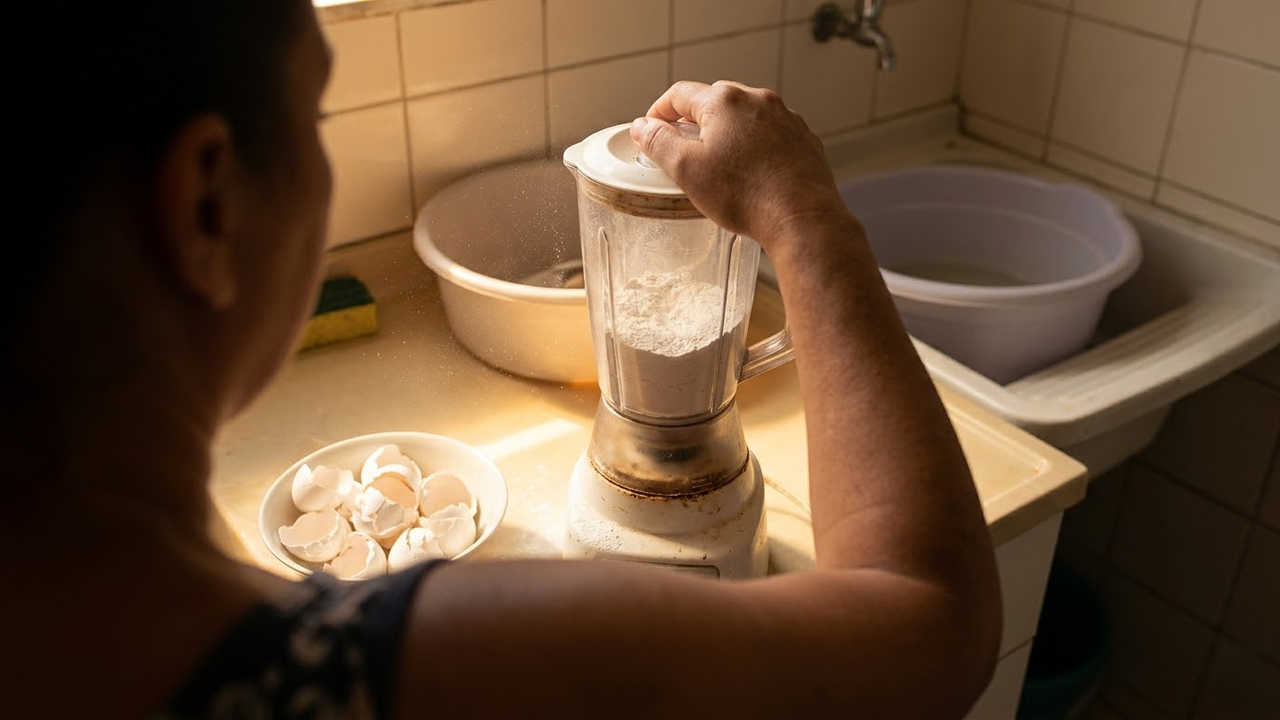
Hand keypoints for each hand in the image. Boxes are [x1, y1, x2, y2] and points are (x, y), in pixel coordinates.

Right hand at [629, 81, 847, 245]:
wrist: (802, 219)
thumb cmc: (746, 196)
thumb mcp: (687, 170)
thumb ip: (658, 143)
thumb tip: (642, 126)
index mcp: (724, 101)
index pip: (679, 94)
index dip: (659, 112)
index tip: (651, 130)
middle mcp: (758, 100)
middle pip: (713, 102)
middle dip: (693, 122)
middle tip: (681, 148)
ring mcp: (785, 118)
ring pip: (744, 117)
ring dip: (725, 132)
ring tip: (717, 163)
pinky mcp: (803, 138)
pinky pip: (769, 134)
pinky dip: (753, 145)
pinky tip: (749, 172)